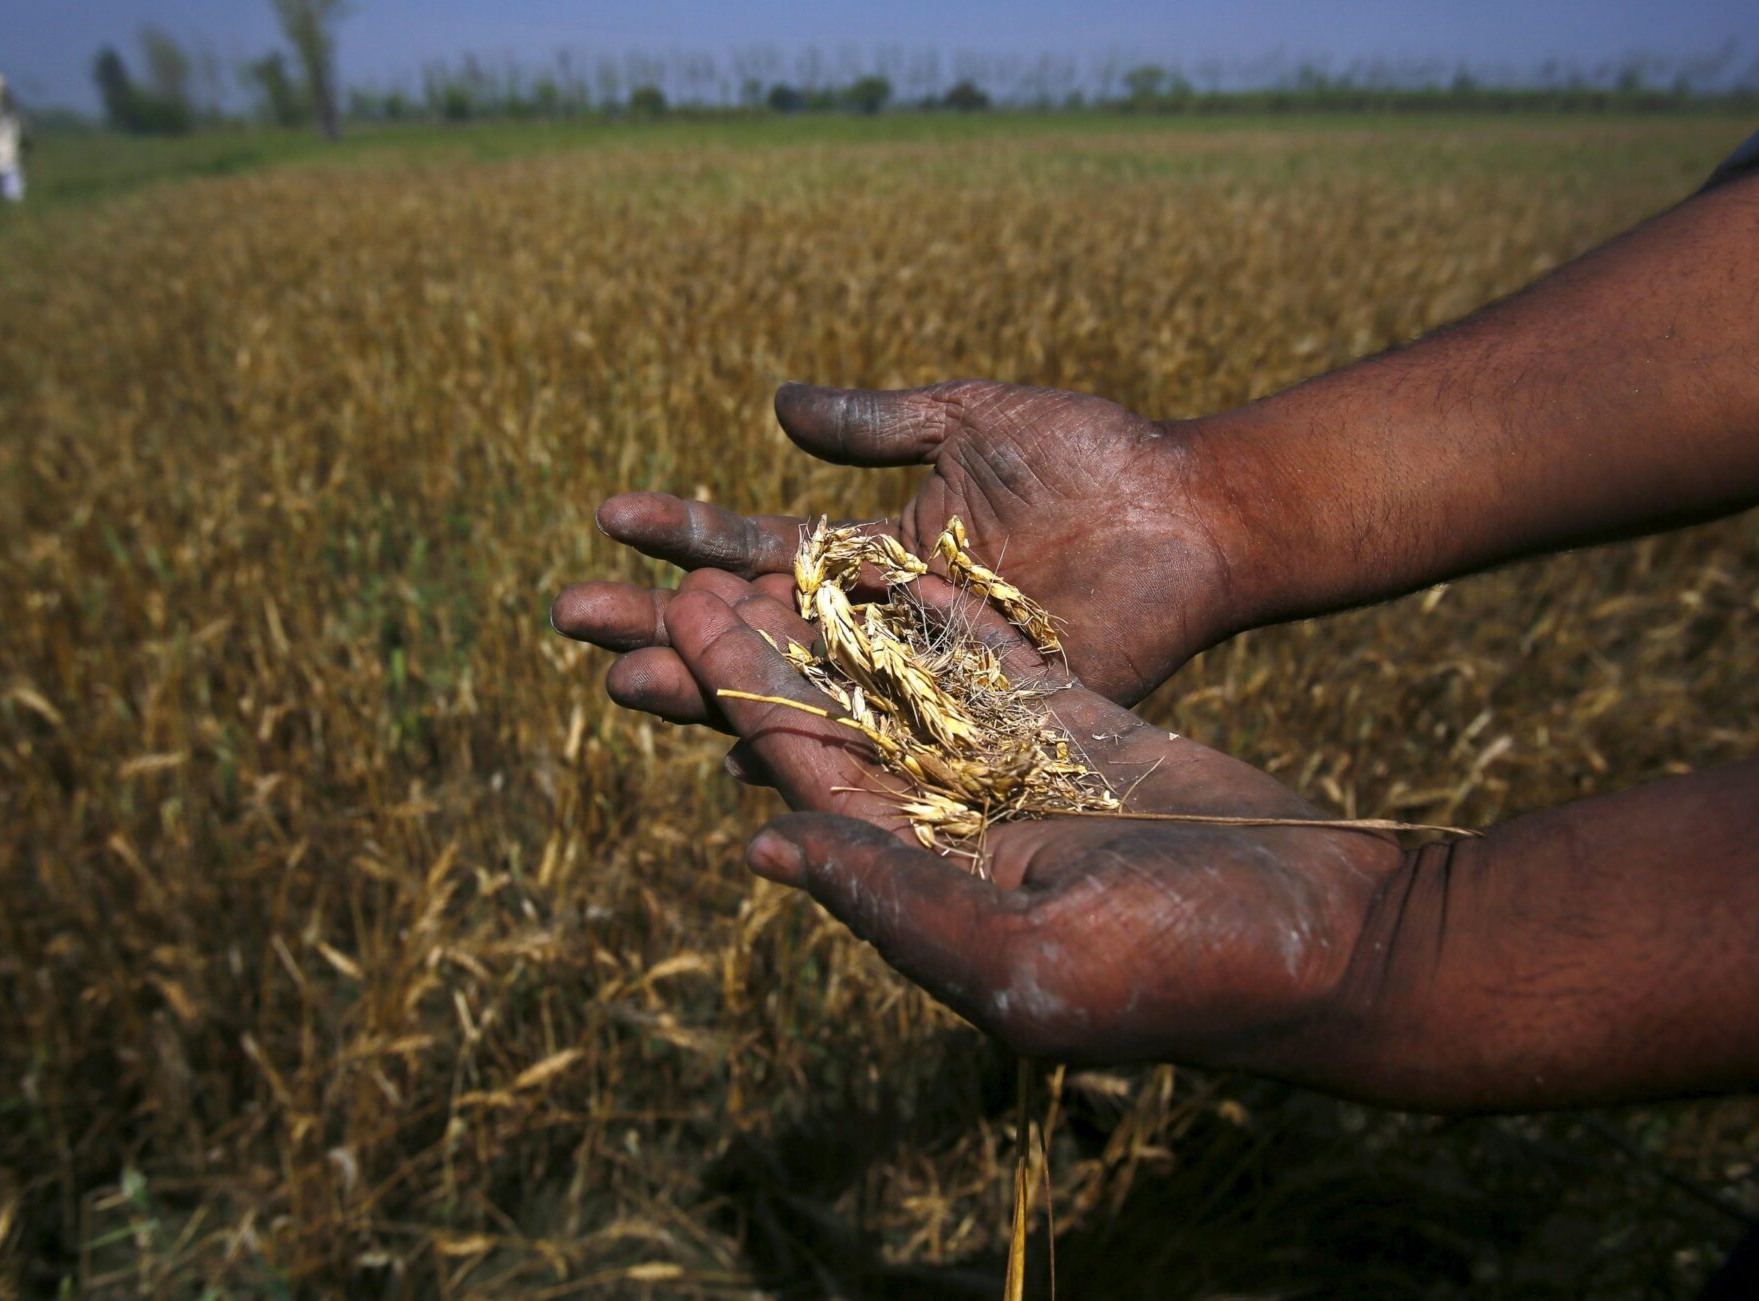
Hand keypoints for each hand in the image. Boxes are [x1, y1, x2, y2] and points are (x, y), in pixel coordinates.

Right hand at [554, 380, 1241, 708]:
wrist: (1187, 512)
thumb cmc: (1091, 458)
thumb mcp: (971, 421)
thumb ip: (879, 423)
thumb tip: (775, 403)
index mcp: (877, 553)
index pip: (757, 549)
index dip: (684, 533)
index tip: (606, 515)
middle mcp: (883, 625)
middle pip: (750, 631)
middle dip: (661, 622)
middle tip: (570, 617)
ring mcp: (922, 678)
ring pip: (796, 691)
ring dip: (708, 685)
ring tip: (623, 679)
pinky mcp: (971, 721)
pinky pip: (878, 744)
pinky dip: (811, 750)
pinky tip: (736, 753)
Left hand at [629, 570, 1399, 1070]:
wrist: (1334, 937)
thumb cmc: (1190, 969)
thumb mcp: (1027, 957)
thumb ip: (896, 899)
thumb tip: (762, 846)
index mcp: (933, 888)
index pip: (813, 783)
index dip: (744, 702)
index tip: (679, 626)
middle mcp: (960, 832)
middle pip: (839, 729)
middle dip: (768, 656)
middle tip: (690, 579)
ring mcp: (1022, 777)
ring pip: (904, 688)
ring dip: (837, 628)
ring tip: (767, 557)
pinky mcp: (1083, 732)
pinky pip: (993, 666)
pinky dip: (940, 615)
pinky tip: (883, 566)